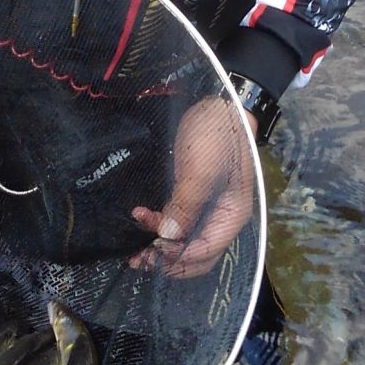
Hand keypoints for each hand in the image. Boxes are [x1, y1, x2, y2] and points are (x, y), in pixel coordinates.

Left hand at [129, 95, 257, 279]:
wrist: (219, 104)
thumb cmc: (216, 137)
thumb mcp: (200, 172)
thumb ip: (186, 206)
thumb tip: (168, 237)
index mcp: (231, 216)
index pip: (205, 251)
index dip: (178, 257)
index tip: (152, 251)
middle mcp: (221, 217)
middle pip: (195, 253)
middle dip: (168, 259)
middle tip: (137, 260)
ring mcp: (207, 207)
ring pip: (183, 238)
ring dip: (159, 244)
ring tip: (134, 245)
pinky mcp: (193, 195)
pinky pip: (176, 220)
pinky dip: (160, 223)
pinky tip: (141, 216)